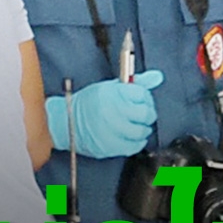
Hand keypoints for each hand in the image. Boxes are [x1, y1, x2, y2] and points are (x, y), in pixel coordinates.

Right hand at [44, 70, 163, 158]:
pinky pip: (134, 146)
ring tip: (136, 125)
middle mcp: (112, 111)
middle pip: (146, 113)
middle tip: (143, 113)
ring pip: (141, 131)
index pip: (143, 94)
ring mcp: (110, 131)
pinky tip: (132, 137)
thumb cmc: (89, 103)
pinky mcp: (109, 146)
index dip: (145, 97)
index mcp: (112, 93)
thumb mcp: (111, 87)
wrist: (65, 121)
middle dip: (148, 113)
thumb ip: (136, 82)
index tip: (142, 99)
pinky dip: (137, 142)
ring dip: (143, 128)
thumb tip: (158, 76)